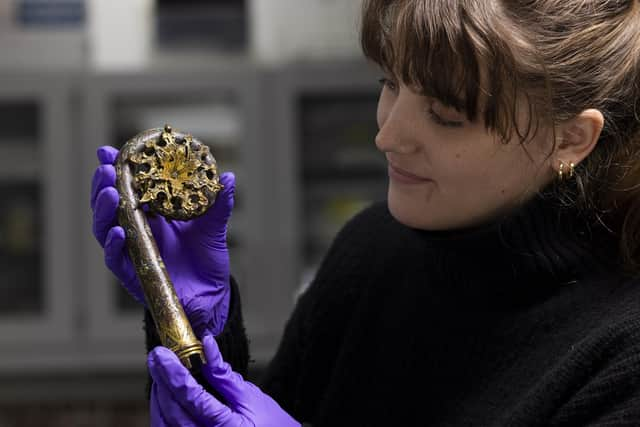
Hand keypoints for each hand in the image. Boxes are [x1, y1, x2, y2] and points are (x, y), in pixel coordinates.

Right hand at [90, 145, 231, 336]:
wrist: (213, 292)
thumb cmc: (207, 255)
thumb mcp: (213, 224)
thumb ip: (218, 202)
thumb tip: (228, 176)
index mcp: (151, 212)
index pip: (126, 187)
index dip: (114, 170)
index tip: (108, 151)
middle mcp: (136, 229)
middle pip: (108, 205)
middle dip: (103, 185)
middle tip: (106, 170)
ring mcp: (132, 251)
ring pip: (105, 229)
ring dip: (104, 211)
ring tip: (109, 193)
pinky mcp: (132, 274)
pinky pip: (115, 259)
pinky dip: (114, 245)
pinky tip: (119, 231)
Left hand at [148, 335, 300, 426]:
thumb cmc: (271, 425)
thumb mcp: (251, 397)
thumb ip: (224, 374)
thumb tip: (207, 344)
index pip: (193, 398)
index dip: (174, 374)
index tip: (162, 354)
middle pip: (174, 413)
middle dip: (162, 383)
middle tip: (156, 358)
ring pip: (166, 425)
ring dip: (160, 398)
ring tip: (160, 374)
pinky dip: (164, 415)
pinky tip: (165, 398)